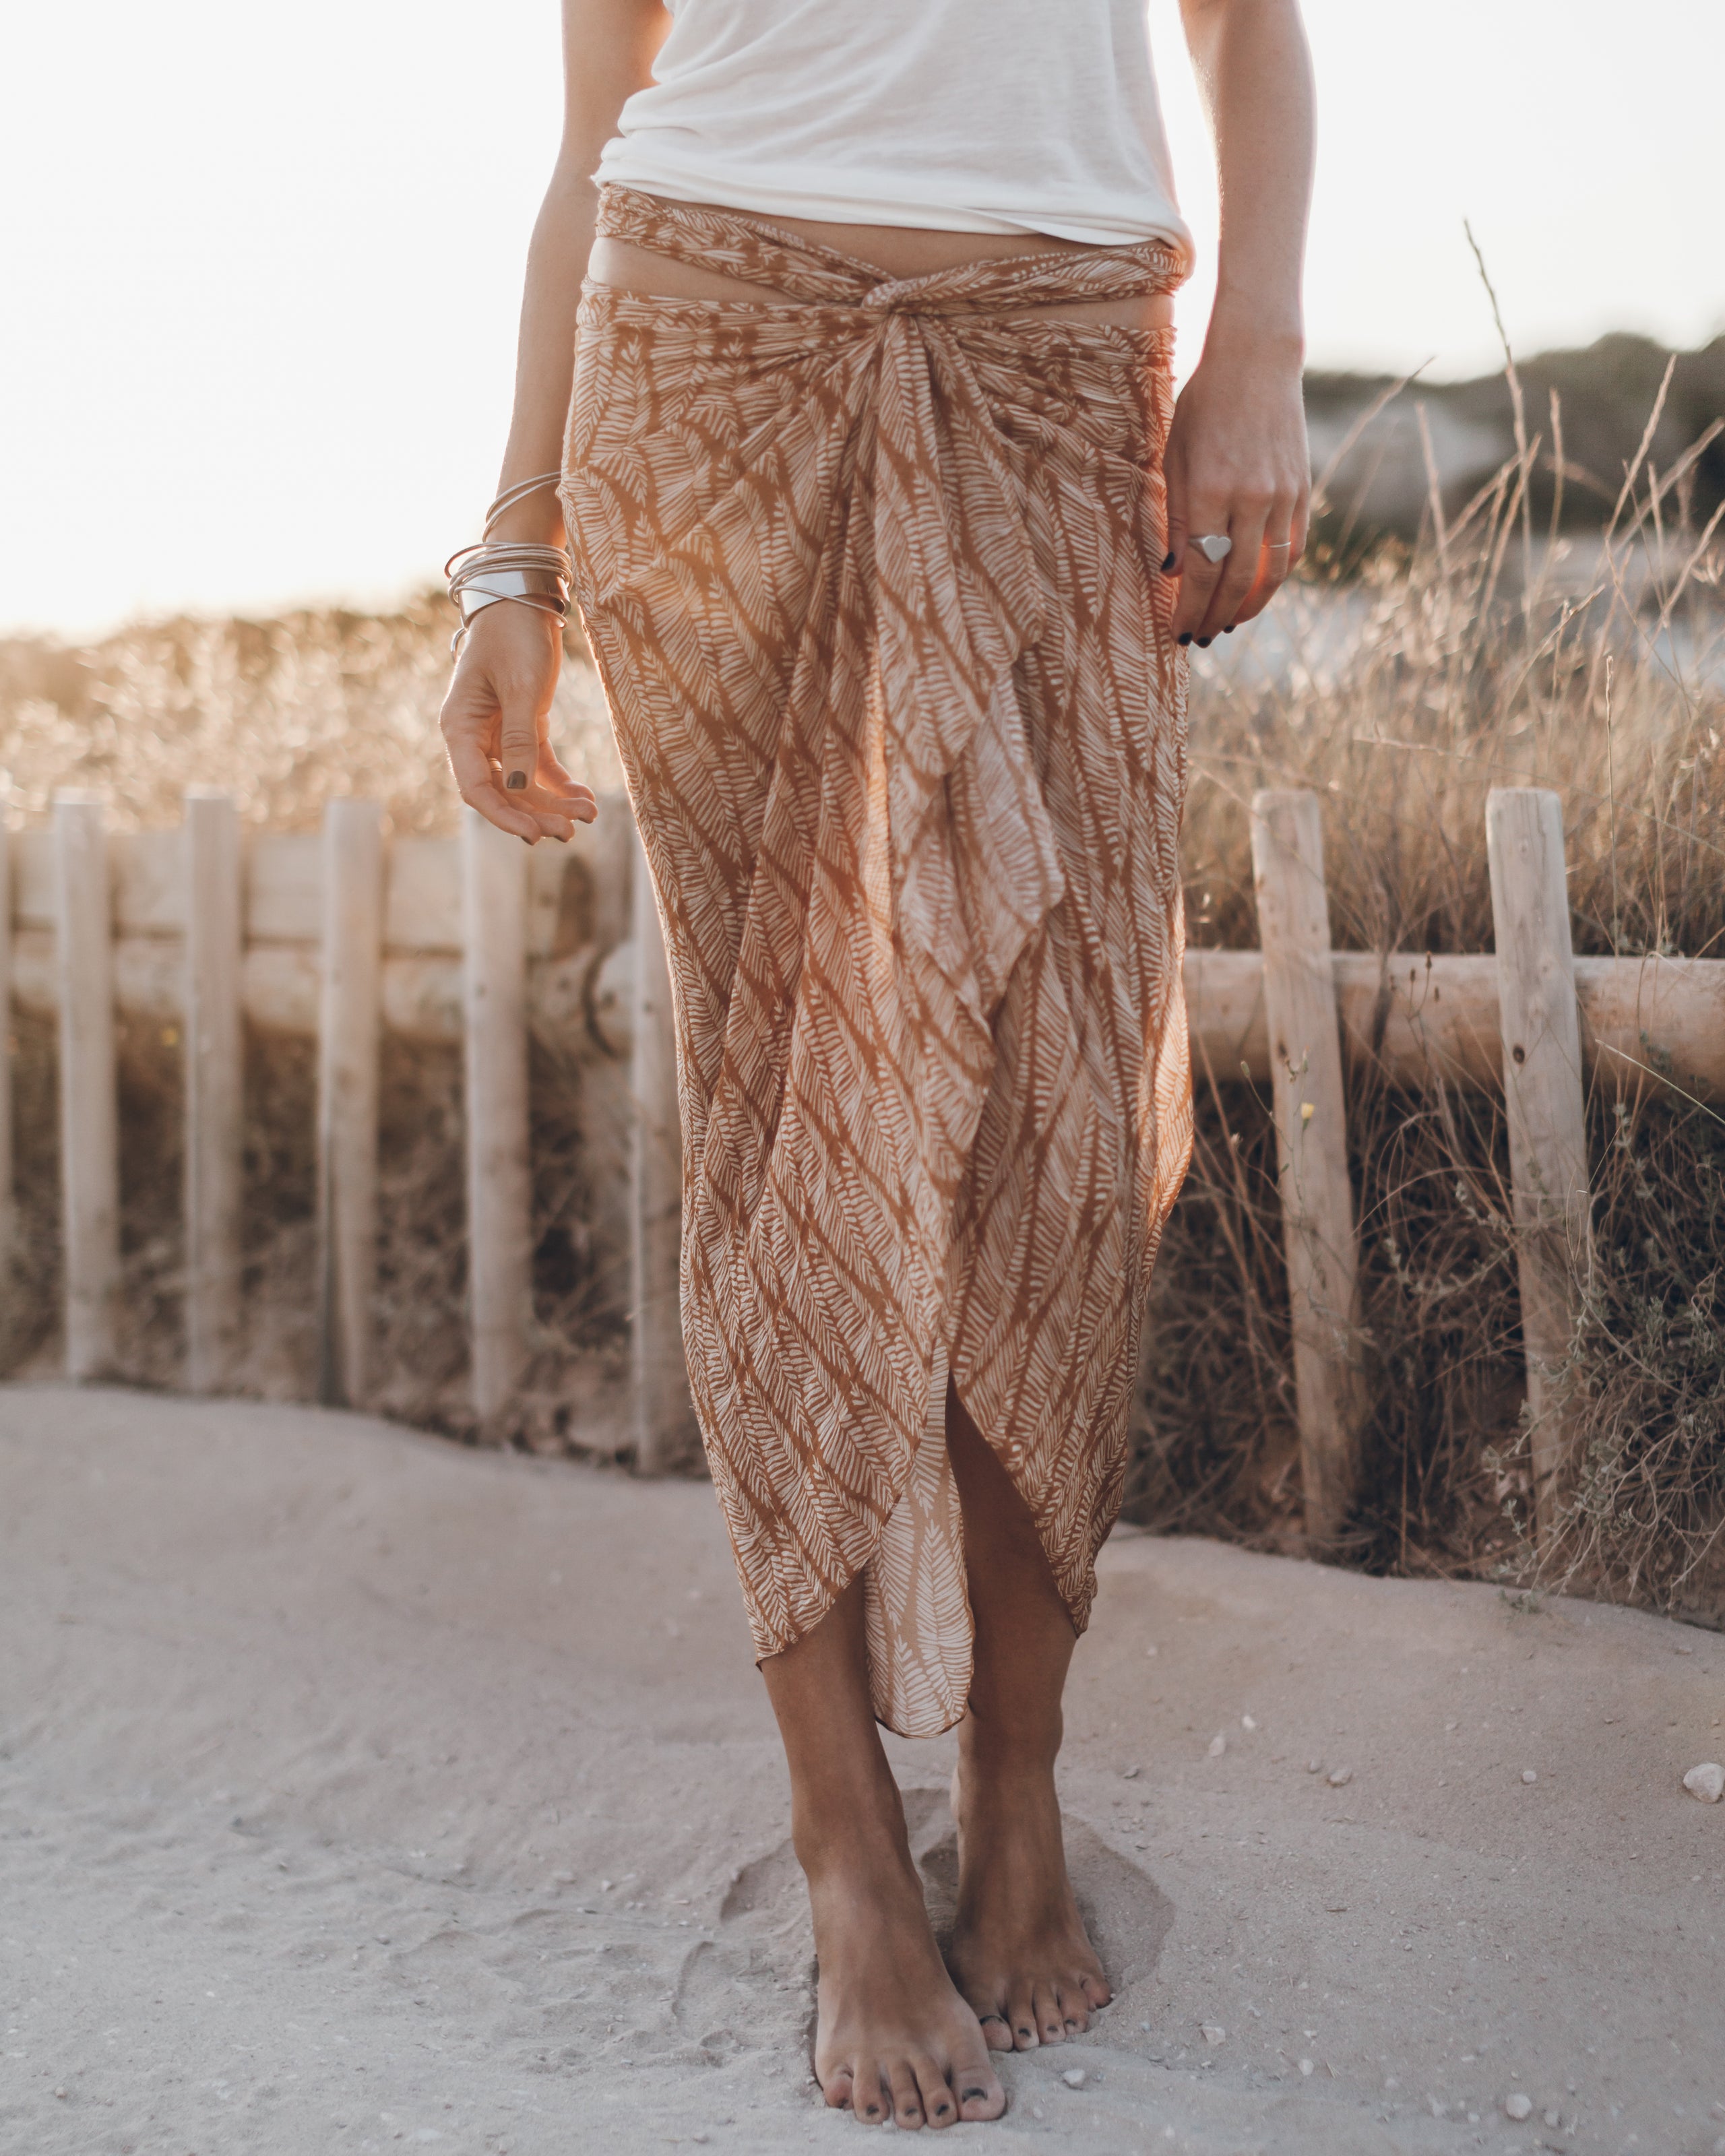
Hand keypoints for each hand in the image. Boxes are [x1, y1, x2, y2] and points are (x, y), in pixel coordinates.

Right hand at [439, 600, 596, 841]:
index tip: (534, 833)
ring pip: (523, 782)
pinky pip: (539, 765)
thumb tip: (515, 787)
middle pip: (502, 790)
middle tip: (570, 831)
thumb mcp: (520, 688)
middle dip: (535, 813)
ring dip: (553, 802)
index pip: (475, 787)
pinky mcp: (525, 726)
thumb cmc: (514, 636)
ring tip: (588, 814)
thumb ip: (519, 739)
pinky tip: (585, 797)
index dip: (503, 815)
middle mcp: (475, 737)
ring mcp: (499, 734)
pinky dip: (560, 783)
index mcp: (459, 728)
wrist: (524, 599)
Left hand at [1162, 319, 1308, 645]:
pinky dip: (1276, 576)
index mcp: (1210, 490)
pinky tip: (1258, 591)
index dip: (1189, 608)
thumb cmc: (1203, 407)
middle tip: (1202, 637)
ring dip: (1249, 605)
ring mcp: (1281, 495)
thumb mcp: (1175, 458)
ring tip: (1229, 622)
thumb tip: (1174, 573)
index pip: (1199, 569)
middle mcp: (1250, 497)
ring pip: (1270, 570)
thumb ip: (1176, 517)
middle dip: (1216, 615)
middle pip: (1234, 579)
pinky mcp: (1302, 490)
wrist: (1256, 363)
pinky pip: (1291, 548)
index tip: (1178, 632)